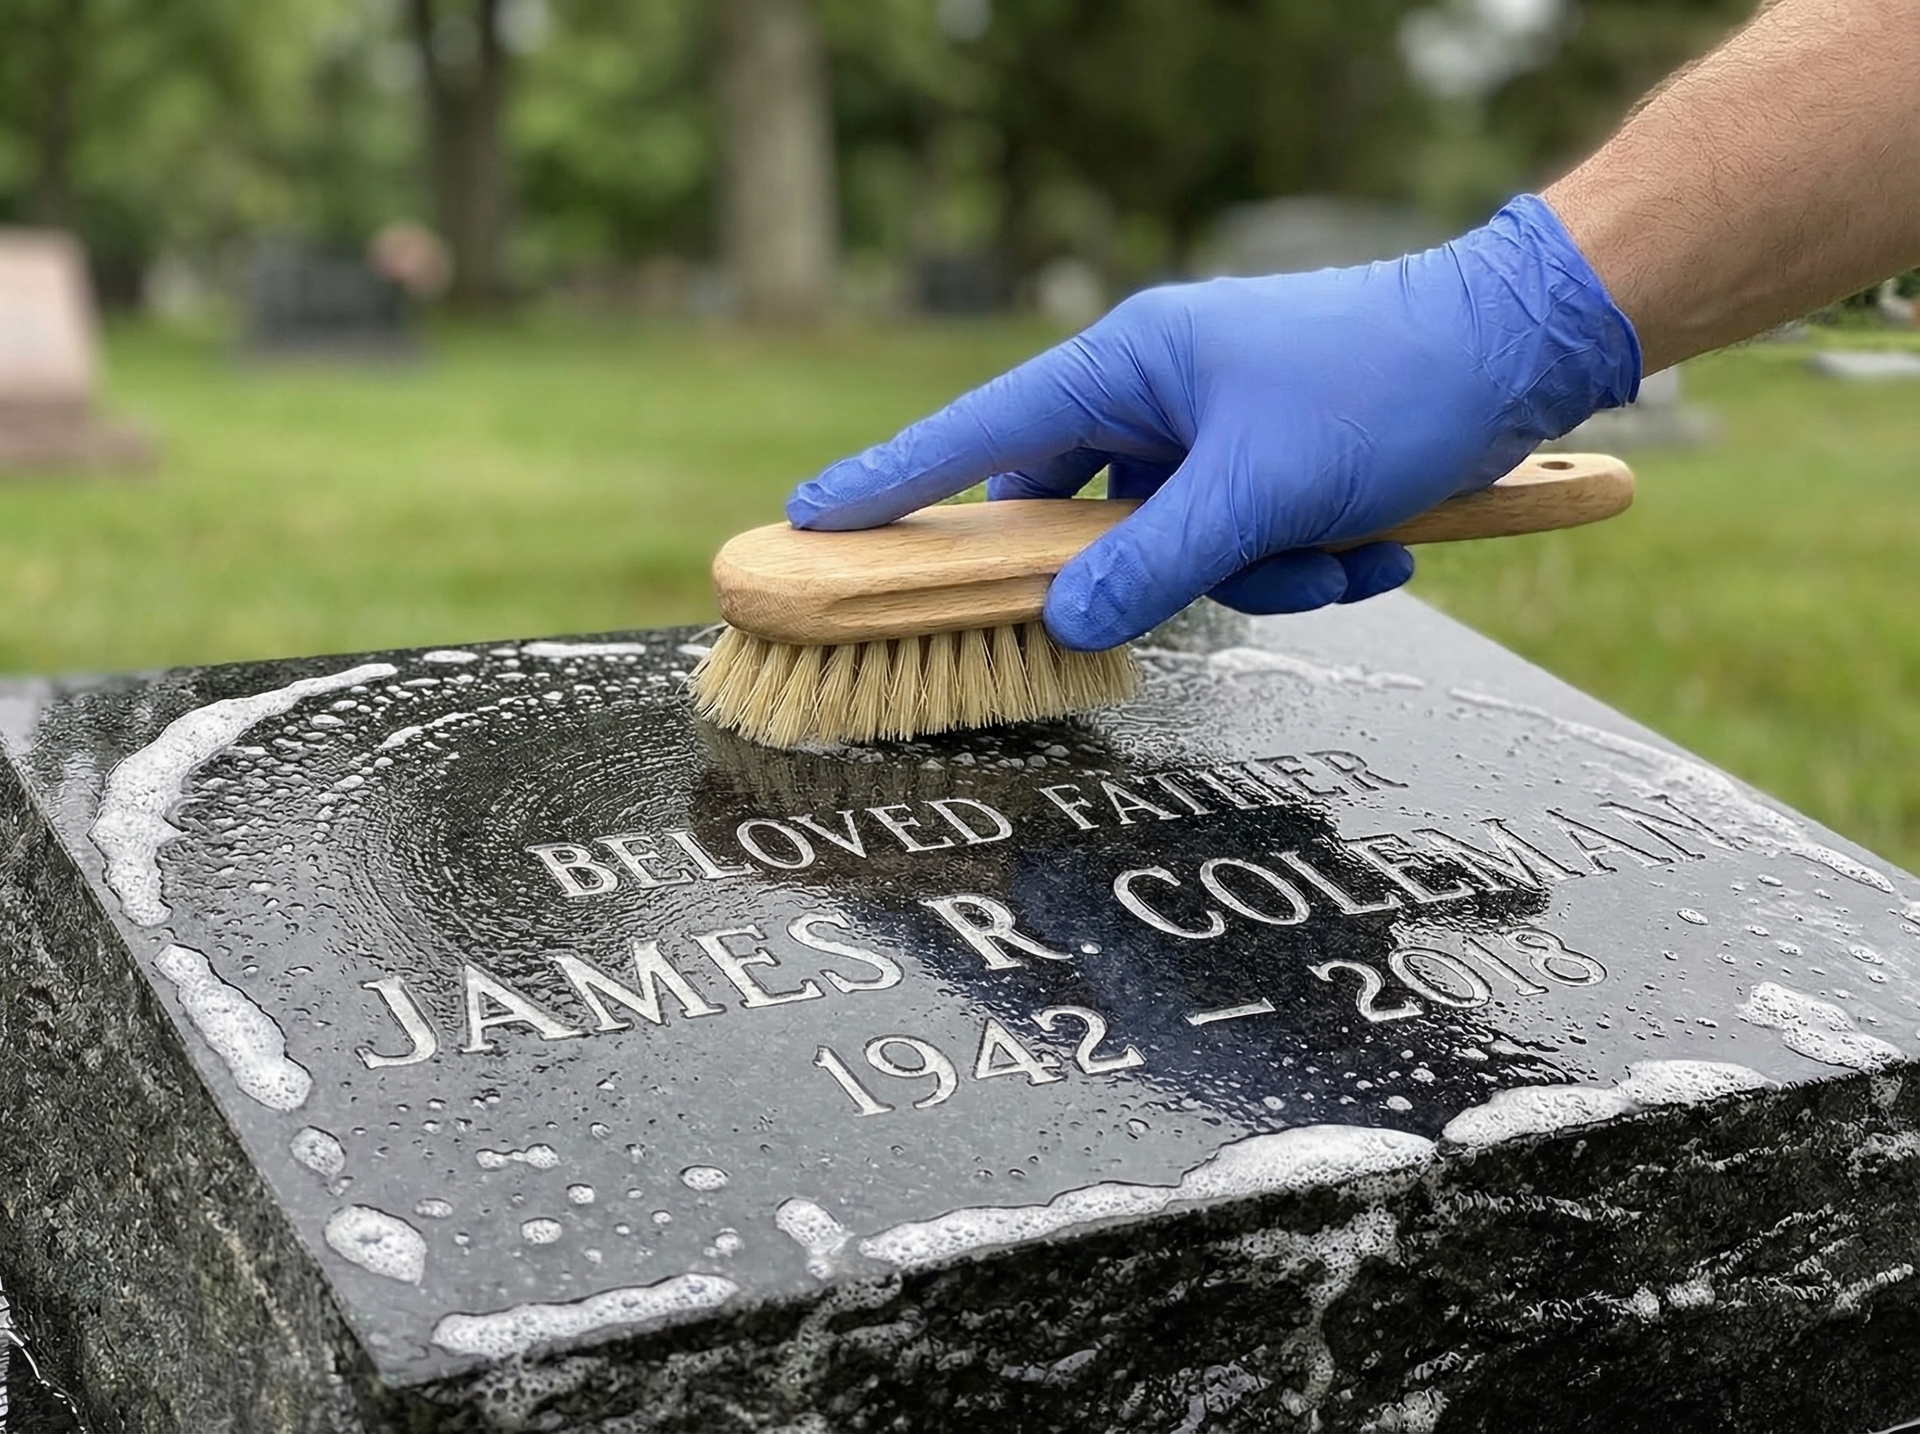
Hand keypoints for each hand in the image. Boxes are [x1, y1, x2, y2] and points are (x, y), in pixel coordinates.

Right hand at [786, 195, 1639, 650]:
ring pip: (1177, 552)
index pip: (981, 432)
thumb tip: (1064, 623)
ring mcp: (1213, 434)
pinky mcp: (1266, 467)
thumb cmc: (1387, 384)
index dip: (894, 479)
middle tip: (1214, 574)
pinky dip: (1302, 565)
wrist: (1524, 352)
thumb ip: (1153, 563)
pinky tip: (1374, 542)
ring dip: (1259, 576)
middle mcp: (1158, 397)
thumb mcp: (1262, 488)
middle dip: (1159, 572)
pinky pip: (1243, 550)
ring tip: (1340, 548)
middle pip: (1087, 518)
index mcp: (1130, 366)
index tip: (813, 518)